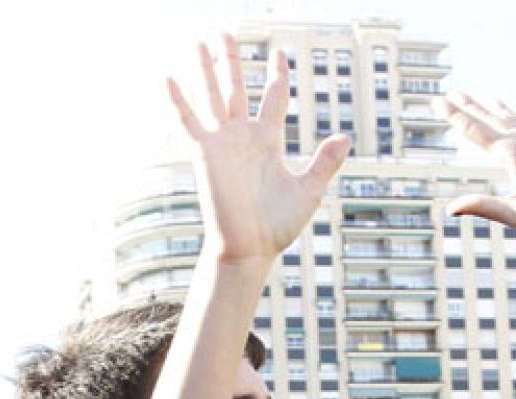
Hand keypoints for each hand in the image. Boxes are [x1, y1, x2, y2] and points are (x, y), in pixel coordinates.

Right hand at [167, 35, 349, 265]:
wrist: (249, 248)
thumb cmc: (278, 225)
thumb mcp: (310, 189)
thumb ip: (325, 161)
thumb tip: (345, 136)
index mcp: (269, 140)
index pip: (273, 97)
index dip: (277, 74)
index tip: (279, 53)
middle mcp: (243, 137)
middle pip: (238, 88)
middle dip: (233, 61)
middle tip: (227, 33)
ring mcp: (222, 143)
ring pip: (213, 96)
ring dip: (207, 69)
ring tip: (201, 42)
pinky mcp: (204, 154)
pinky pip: (189, 122)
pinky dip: (179, 101)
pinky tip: (170, 78)